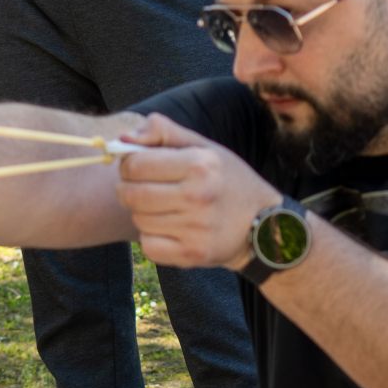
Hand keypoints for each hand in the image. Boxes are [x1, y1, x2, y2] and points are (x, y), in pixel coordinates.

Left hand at [114, 112, 280, 270]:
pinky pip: (148, 246)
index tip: (139, 168)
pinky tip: (170, 230)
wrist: (264, 225)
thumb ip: (163, 133)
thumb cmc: (228, 181)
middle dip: (128, 190)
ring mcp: (195, 228)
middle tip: (142, 189)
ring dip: (143, 214)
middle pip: (131, 194)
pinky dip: (152, 239)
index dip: (129, 165)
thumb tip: (123, 139)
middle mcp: (198, 196)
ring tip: (164, 209)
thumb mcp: (204, 147)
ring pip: (138, 220)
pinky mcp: (191, 254)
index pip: (135, 165)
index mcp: (200, 165)